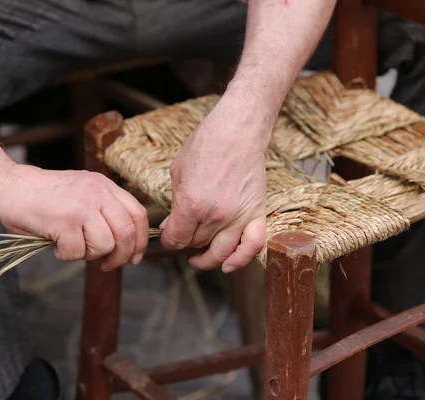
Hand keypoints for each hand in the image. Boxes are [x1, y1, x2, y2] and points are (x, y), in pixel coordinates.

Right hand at [0, 164, 148, 268]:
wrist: (8, 185)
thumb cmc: (44, 196)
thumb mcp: (82, 192)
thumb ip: (103, 211)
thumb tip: (125, 246)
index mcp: (105, 186)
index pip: (138, 214)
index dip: (141, 240)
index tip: (135, 257)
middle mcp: (97, 192)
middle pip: (127, 232)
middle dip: (121, 256)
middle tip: (108, 265)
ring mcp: (81, 205)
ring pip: (104, 245)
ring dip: (89, 255)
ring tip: (73, 247)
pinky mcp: (64, 220)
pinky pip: (77, 252)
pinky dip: (66, 256)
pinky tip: (56, 245)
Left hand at [160, 99, 269, 272]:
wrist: (236, 132)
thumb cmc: (205, 146)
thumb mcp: (178, 173)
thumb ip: (175, 204)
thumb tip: (170, 224)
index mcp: (191, 205)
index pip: (176, 239)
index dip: (168, 241)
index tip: (168, 237)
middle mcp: (215, 216)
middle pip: (196, 244)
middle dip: (186, 241)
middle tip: (184, 234)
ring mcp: (238, 216)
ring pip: (220, 251)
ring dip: (208, 258)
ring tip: (199, 258)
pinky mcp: (256, 212)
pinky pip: (252, 246)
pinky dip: (241, 260)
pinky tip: (228, 265)